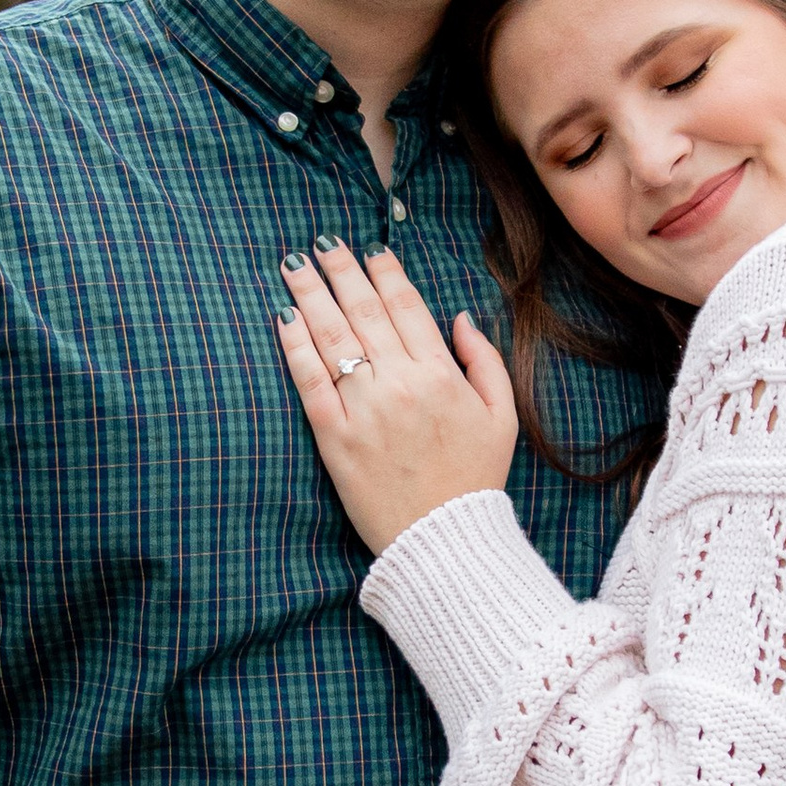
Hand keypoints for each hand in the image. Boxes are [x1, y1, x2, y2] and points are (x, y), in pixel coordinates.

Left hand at [276, 236, 518, 555]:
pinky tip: (283, 318)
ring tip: (294, 266)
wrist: (443, 541)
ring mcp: (364, 409)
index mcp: (441, 374)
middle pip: (363, 311)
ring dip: (310, 294)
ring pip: (332, 336)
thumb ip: (484, 360)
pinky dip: (295, 346)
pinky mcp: (334, 438)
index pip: (406, 306)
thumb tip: (459, 318)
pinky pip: (310, 381)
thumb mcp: (502, 416)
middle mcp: (400, 383)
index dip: (384, 271)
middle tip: (322, 243)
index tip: (369, 248)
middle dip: (341, 270)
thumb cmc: (475, 479)